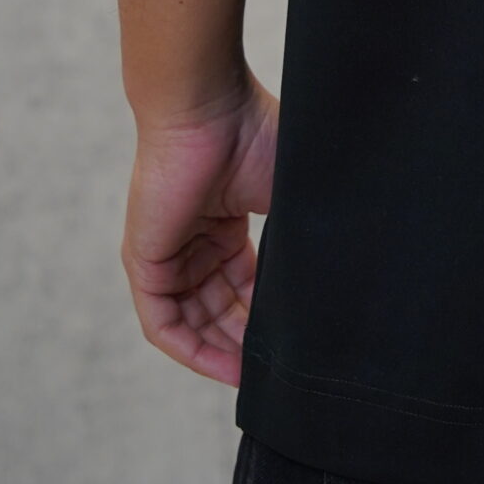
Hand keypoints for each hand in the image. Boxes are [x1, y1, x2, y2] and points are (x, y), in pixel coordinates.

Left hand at [121, 72, 278, 385]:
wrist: (207, 108)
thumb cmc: (251, 134)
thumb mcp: (285, 194)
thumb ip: (300, 236)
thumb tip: (339, 277)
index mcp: (224, 221)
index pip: (245, 284)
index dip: (267, 316)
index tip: (296, 343)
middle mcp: (193, 241)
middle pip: (219, 308)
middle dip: (247, 340)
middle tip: (279, 366)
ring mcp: (166, 253)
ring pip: (194, 321)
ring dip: (223, 351)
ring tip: (257, 375)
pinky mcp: (144, 262)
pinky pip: (164, 323)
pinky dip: (192, 349)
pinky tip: (226, 366)